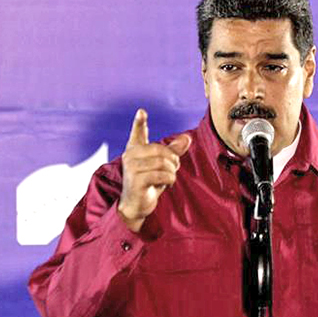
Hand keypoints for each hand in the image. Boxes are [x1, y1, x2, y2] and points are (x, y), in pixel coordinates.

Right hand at [117, 108, 191, 231]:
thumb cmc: (149, 183)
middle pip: (161, 150)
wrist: (136, 205)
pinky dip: (169, 180)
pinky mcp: (136, 180)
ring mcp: (131, 168)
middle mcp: (130, 156)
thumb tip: (187, 138)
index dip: (139, 122)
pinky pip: (161, 175)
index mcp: (135, 150)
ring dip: (172, 172)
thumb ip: (173, 151)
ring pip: (163, 163)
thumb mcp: (162, 165)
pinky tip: (166, 184)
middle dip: (173, 160)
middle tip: (173, 170)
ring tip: (169, 178)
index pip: (137, 133)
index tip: (142, 111)